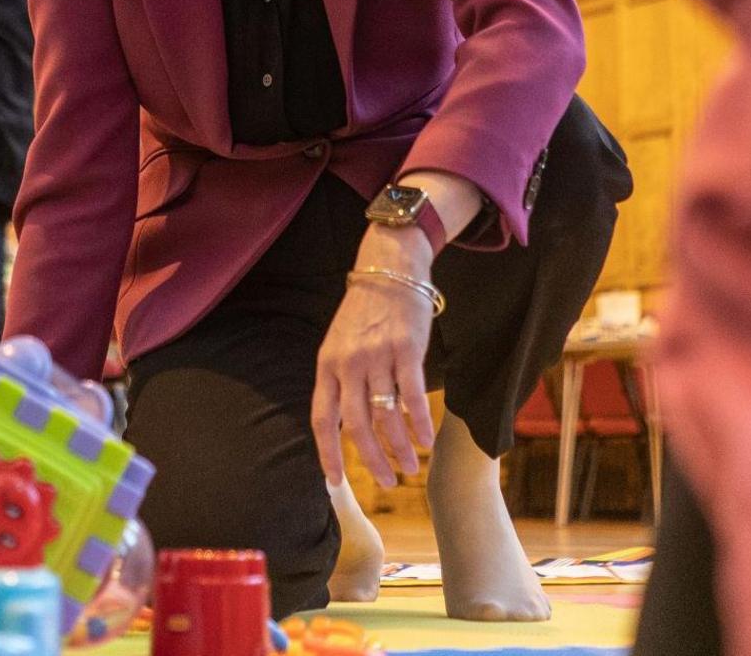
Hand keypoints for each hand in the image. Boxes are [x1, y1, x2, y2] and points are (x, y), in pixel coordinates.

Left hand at [311, 236, 438, 489]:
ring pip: (388, 415)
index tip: (335, 482)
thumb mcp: (340, 344)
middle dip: (372, 460)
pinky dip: (421, 423)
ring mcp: (377, 356)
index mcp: (327, 365)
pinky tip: (427, 440)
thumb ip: (342, 382)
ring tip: (410, 467)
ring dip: (401, 447)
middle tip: (386, 482)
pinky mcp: (406, 349)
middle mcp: (349, 363)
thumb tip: (351, 426)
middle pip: (357, 425)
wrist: (389, 268)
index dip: (328, 454)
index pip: (323, 420)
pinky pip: (414, 396)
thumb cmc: (365, 312)